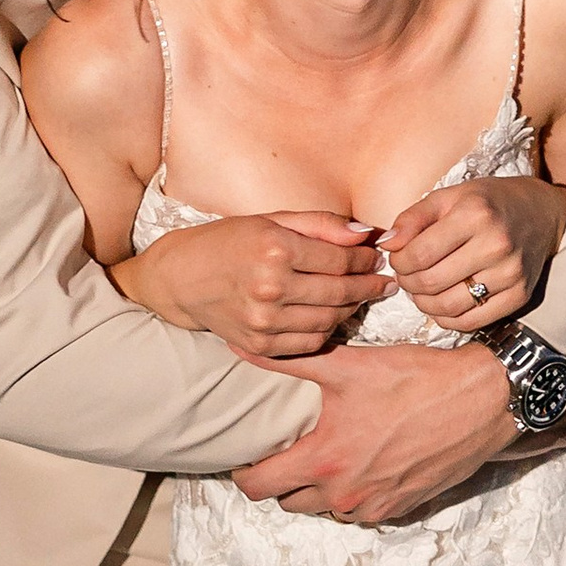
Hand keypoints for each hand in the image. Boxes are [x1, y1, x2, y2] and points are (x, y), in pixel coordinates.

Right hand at [116, 209, 387, 359]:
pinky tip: (333, 315)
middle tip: (384, 281)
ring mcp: (264, 321)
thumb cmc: (229, 241)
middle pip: (339, 292)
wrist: (181, 278)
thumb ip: (322, 224)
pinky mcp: (260, 345)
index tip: (378, 256)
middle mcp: (271, 287)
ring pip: (329, 320)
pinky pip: (310, 342)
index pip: (339, 258)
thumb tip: (366, 233)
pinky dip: (328, 330)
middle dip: (368, 286)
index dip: (365, 258)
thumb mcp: (272, 220)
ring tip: (360, 297)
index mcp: (276, 249)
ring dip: (351, 308)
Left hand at [232, 339, 515, 523]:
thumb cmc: (414, 379)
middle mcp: (344, 493)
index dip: (245, 471)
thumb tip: (241, 348)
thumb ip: (289, 360)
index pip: (259, 486)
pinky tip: (363, 460)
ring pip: (325, 508)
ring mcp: (373, 506)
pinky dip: (353, 492)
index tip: (248, 454)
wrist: (479, 401)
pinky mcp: (399, 509)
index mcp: (324, 459)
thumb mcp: (348, 366)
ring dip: (318, 488)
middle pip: (288, 502)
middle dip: (281, 480)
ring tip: (326, 452)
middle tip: (286, 450)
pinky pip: (360, 512)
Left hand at [377, 175, 565, 332]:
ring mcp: (510, 273)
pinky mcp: (519, 296)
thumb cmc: (488, 202)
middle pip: (431, 283)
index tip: (397, 258)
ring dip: (424, 304)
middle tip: (407, 276)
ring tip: (421, 290)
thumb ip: (413, 218)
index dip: (399, 262)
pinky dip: (447, 319)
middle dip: (408, 283)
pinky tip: (442, 303)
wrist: (541, 212)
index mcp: (475, 214)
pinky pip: (471, 321)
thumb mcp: (449, 197)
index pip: (419, 254)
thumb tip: (386, 245)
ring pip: (448, 307)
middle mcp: (496, 244)